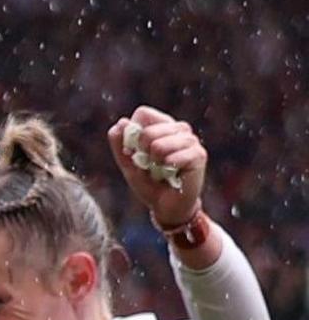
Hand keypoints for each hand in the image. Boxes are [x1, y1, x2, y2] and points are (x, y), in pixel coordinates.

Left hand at [109, 106, 207, 230]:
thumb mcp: (128, 164)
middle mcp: (179, 129)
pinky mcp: (199, 155)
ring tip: (161, 170)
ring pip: (159, 144)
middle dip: (141, 152)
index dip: (133, 133)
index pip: (143, 114)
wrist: (165, 206)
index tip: (136, 151)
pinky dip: (166, 169)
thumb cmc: (149, 183)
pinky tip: (172, 174)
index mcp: (162, 126)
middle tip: (151, 164)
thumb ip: (120, 144)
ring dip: (154, 163)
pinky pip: (173, 157)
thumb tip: (121, 123)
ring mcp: (191, 140)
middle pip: (148, 130)